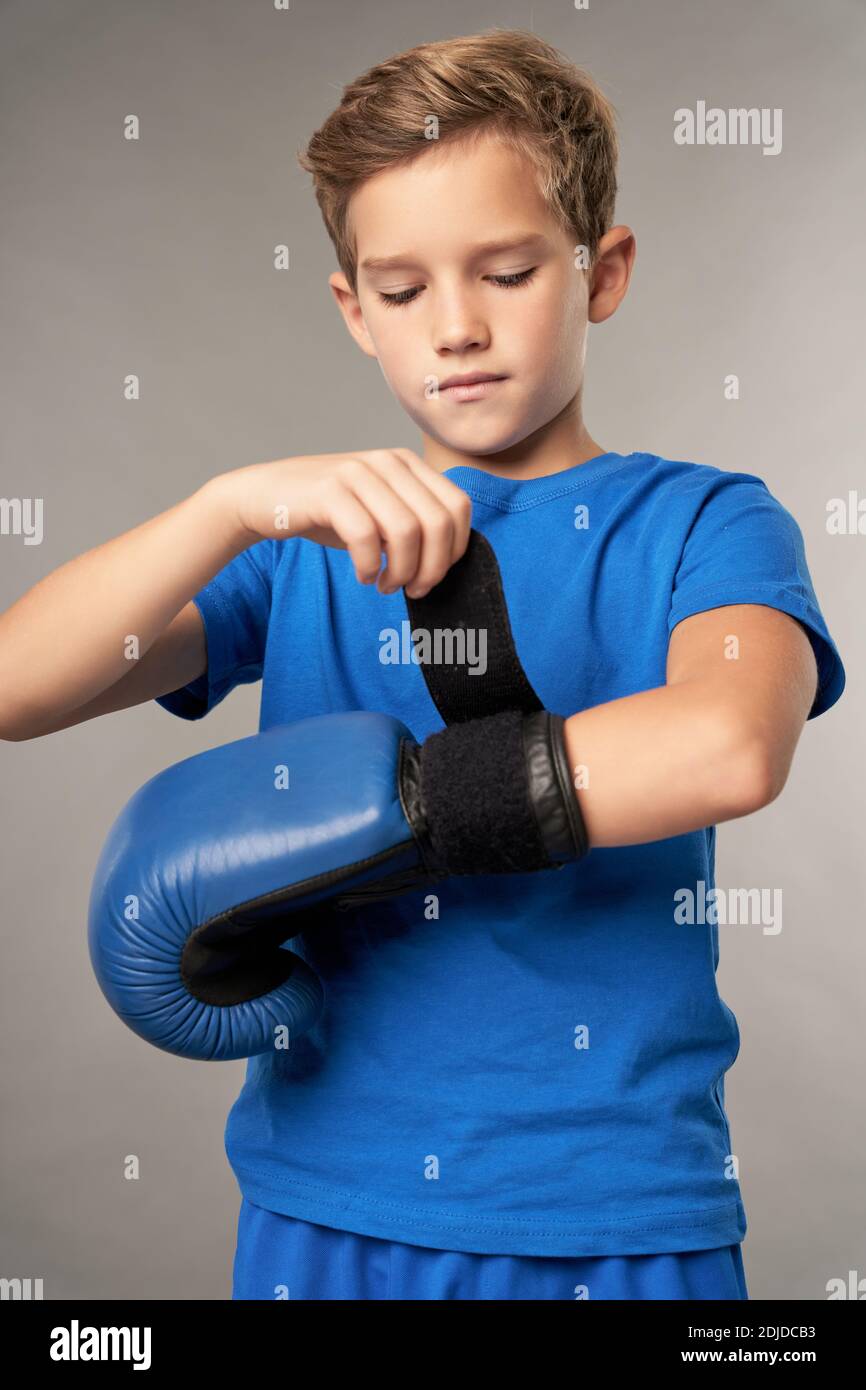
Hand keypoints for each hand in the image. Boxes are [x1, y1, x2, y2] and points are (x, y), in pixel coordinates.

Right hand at [220, 449, 471, 596]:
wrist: (265, 497)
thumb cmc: (327, 512)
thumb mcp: (378, 513)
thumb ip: (412, 525)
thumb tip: (445, 562)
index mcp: (407, 464)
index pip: (458, 507)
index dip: (454, 550)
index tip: (432, 575)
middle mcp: (388, 462)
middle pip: (438, 522)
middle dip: (432, 567)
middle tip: (412, 589)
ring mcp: (359, 472)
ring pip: (407, 531)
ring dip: (401, 570)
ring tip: (385, 585)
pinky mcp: (329, 490)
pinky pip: (366, 536)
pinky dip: (370, 565)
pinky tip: (363, 575)